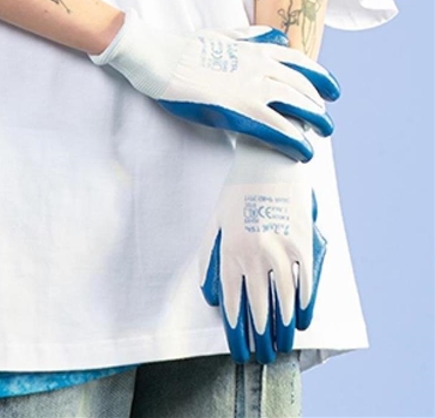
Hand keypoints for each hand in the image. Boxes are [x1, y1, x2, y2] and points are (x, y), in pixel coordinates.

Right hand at [88, 7, 339, 161]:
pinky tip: (303, 152)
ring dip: (316, 123)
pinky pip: (280, 130)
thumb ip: (251, 37)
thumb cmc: (185, 48)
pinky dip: (296, 142)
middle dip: (320, 105)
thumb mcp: (223, 35)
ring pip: (300, 107)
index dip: (321, 77)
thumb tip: (274, 35)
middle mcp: (262, 67)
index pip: (301, 62)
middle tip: (326, 121)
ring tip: (323, 135)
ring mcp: (254, 90)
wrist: (161, 59)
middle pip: (304, 87)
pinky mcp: (243, 112)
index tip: (332, 90)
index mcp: (257, 49)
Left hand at [197, 135, 326, 363]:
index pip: (232, 301)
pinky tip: (302, 319)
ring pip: (284, 299)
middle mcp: (255, 253)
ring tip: (282, 345)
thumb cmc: (238, 190)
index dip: (236, 329)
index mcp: (230, 249)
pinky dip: (304, 303)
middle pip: (258, 307)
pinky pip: (305, 281)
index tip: (238, 349)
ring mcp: (281, 248)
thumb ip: (209, 258)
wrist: (269, 159)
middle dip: (259, 336)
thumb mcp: (215, 220)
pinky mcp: (303, 241)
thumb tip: (211, 295)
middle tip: (261, 355)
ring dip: (283, 327)